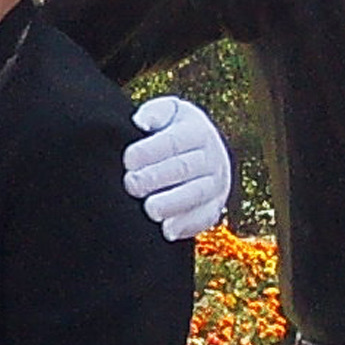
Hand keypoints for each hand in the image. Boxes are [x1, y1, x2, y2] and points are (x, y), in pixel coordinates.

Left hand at [123, 94, 233, 239]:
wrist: (202, 153)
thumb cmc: (172, 131)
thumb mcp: (166, 114)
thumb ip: (154, 114)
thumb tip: (141, 123)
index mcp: (198, 130)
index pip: (174, 141)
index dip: (150, 151)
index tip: (127, 161)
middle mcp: (212, 156)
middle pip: (185, 168)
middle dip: (155, 177)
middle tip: (131, 184)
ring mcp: (217, 183)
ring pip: (197, 194)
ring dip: (172, 203)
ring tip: (149, 209)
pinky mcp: (215, 206)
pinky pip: (205, 217)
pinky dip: (187, 225)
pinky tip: (167, 231)